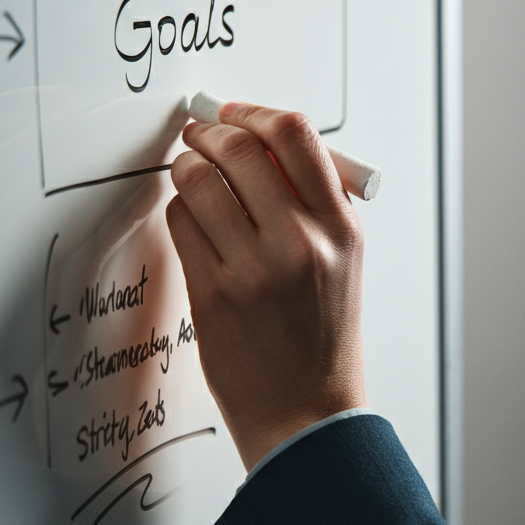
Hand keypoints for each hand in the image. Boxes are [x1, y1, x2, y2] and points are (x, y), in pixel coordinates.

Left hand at [166, 103, 366, 470]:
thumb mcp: (345, 261)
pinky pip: (181, 223)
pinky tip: (192, 220)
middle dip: (212, 131)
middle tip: (202, 134)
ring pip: (200, 180)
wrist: (309, 412)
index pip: (298, 136)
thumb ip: (313, 203)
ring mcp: (255, 268)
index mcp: (343, 228)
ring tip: (192, 174)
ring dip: (188, 167)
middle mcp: (302, 242)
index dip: (258, 112)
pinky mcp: (214, 293)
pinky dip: (180, 209)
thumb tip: (262, 148)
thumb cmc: (325, 338)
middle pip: (241, 148)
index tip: (238, 113)